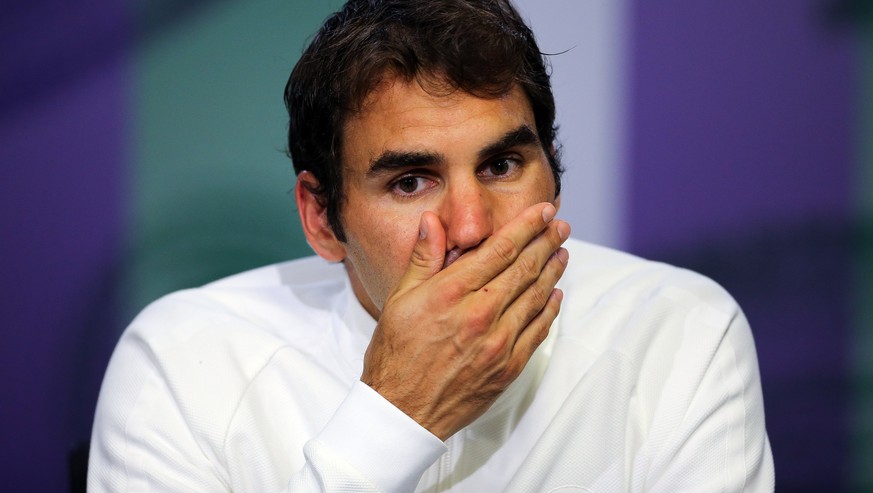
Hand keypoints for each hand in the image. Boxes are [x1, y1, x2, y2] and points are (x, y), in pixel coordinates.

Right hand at [360, 202, 569, 439]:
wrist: (402, 412)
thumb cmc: (395, 354)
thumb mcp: (399, 299)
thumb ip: (422, 258)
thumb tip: (432, 220)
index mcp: (451, 293)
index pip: (500, 249)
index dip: (526, 226)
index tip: (542, 211)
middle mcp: (479, 314)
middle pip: (524, 268)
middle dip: (546, 242)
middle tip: (560, 226)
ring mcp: (498, 343)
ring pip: (535, 297)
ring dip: (552, 271)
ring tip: (562, 253)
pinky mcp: (508, 367)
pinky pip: (537, 331)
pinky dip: (549, 310)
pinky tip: (555, 295)